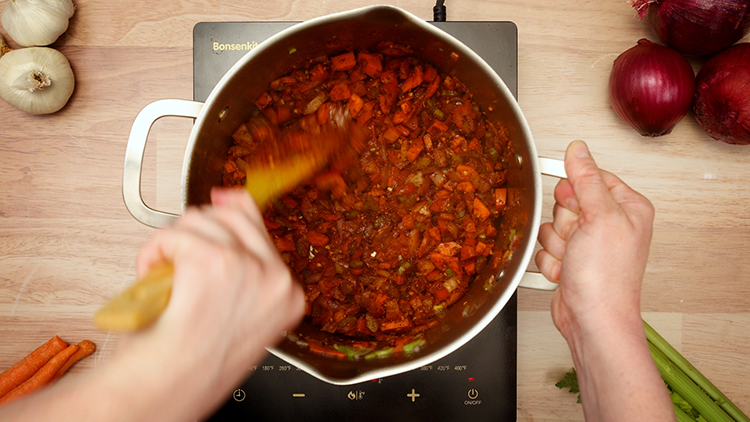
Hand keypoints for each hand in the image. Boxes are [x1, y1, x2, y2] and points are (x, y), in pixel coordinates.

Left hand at [115, 187, 304, 419]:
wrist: (170, 389)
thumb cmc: (194, 367)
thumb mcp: (237, 317)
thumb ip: (242, 271)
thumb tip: (228, 205)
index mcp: (289, 296)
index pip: (260, 227)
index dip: (226, 220)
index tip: (213, 213)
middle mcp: (276, 279)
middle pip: (232, 216)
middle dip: (196, 234)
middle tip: (178, 263)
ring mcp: (248, 267)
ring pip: (201, 221)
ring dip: (172, 245)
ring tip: (163, 278)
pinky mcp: (212, 260)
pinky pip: (174, 234)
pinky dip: (154, 252)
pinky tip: (153, 278)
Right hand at [535, 141, 654, 338]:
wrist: (593, 320)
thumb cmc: (607, 278)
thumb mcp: (600, 216)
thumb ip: (587, 178)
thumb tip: (578, 149)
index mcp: (627, 207)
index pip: (591, 177)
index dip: (576, 190)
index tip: (575, 203)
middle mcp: (609, 224)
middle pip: (566, 202)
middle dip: (564, 223)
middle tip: (578, 239)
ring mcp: (588, 244)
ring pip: (551, 226)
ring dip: (556, 245)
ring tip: (573, 260)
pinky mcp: (570, 261)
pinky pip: (545, 248)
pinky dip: (551, 262)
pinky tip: (567, 272)